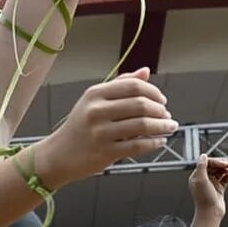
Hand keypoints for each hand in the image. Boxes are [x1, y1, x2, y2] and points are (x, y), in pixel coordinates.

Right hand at [32, 69, 173, 186]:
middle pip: (140, 104)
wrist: (58, 155)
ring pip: (142, 126)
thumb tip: (146, 71)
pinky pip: (137, 146)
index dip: (153, 92)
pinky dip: (153, 143)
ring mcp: (100, 133)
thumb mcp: (94, 100)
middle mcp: (96, 111)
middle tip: (167, 115)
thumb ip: (120, 85)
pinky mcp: (105, 153)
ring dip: (162, 126)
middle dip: (160, 110)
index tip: (162, 100)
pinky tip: (159, 141)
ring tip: (169, 127)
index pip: (133, 86)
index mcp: (95, 94)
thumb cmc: (80, 127)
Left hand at [187, 155, 227, 218]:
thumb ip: (201, 166)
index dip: (216, 162)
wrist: (211, 213)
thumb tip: (203, 155)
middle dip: (222, 165)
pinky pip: (225, 179)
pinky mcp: (219, 189)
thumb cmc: (204, 198)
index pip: (206, 164)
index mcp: (196, 176)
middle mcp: (203, 179)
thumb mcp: (201, 180)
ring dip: (226, 170)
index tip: (224, 163)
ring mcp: (211, 184)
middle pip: (214, 167)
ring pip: (220, 172)